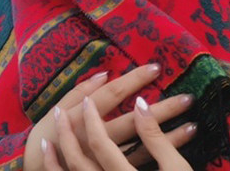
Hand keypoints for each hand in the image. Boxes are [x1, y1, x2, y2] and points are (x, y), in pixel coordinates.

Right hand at [22, 64, 193, 170]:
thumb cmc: (47, 138)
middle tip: (186, 96)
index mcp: (80, 118)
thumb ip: (78, 92)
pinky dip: (164, 152)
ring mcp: (107, 161)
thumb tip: (104, 74)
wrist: (38, 170)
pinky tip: (183, 140)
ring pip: (142, 146)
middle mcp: (96, 140)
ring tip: (191, 119)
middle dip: (161, 109)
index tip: (156, 68)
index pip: (112, 95)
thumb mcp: (59, 110)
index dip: (134, 80)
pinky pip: (141, 162)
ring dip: (169, 134)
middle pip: (134, 122)